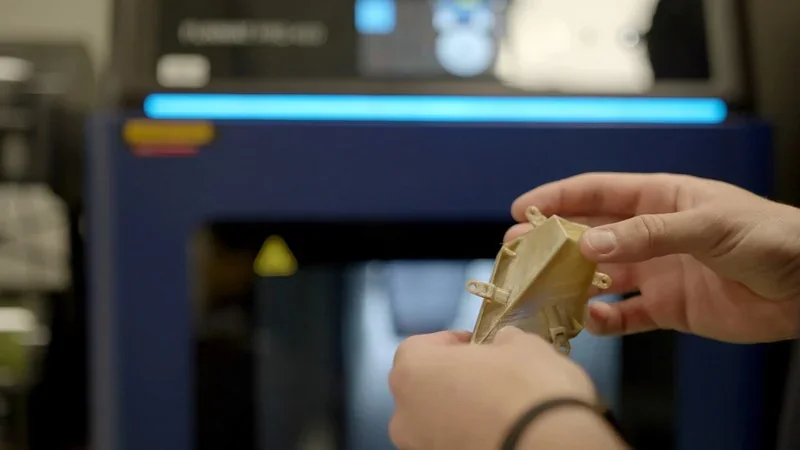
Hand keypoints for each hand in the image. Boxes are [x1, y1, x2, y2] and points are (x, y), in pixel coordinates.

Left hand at [388, 327, 624, 449]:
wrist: (549, 448)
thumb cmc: (529, 391)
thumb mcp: (523, 345)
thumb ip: (503, 340)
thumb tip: (504, 342)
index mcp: (413, 369)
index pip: (420, 346)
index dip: (452, 342)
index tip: (476, 343)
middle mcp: (405, 412)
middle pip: (424, 386)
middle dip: (453, 378)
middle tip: (489, 374)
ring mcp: (421, 446)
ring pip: (435, 420)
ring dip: (461, 411)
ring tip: (499, 407)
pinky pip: (451, 443)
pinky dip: (470, 435)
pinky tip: (500, 430)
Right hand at [508, 172, 799, 342]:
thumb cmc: (770, 237)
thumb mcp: (708, 225)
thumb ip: (647, 234)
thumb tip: (588, 244)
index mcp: (659, 198)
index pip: (597, 193)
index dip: (557, 197)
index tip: (521, 209)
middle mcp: (651, 233)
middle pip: (589, 234)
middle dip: (551, 241)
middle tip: (516, 251)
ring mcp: (657, 271)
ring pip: (599, 275)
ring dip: (570, 282)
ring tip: (541, 289)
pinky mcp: (668, 307)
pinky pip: (625, 314)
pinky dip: (604, 320)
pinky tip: (590, 321)